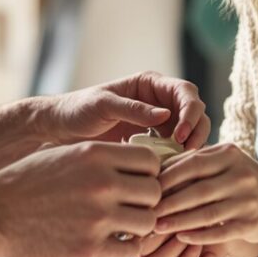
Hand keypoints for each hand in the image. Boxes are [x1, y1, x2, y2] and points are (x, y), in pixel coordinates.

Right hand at [0, 142, 160, 256]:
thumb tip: (139, 160)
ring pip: (148, 222)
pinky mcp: (88, 250)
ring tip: (121, 226)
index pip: (151, 161)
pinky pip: (130, 250)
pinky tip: (109, 243)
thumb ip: (100, 157)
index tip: (136, 183)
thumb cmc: (27, 183)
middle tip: (132, 208)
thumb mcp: (63, 155)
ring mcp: (96, 219)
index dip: (149, 173)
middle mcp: (100, 184)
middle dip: (147, 201)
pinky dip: (125, 247)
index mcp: (94, 154)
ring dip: (139, 226)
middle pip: (155, 192)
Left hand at [32, 72, 211, 149]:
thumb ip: (133, 109)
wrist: (59, 129)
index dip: (191, 112)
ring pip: (189, 132)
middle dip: (198, 130)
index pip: (186, 92)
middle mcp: (159, 101)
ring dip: (190, 147)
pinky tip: (170, 172)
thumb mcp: (103, 106)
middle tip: (189, 152)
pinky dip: (177, 158)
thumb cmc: (78, 110)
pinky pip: (174, 149)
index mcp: (150, 84)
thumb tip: (166, 116)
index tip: (182, 134)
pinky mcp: (153, 142)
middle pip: (195, 112)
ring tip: (181, 165)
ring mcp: (158, 123)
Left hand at [152, 143, 257, 245]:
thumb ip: (197, 162)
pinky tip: (181, 238)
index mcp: (230, 154)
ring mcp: (248, 200)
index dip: (166, 177)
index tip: (147, 187)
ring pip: (206, 213)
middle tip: (146, 211)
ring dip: (178, 222)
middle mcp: (240, 175)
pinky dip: (198, 236)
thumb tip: (156, 167)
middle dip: (168, 202)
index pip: (192, 164)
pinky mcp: (251, 223)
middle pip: (196, 190)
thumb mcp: (226, 162)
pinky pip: (219, 232)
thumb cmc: (244, 179)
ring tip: (157, 227)